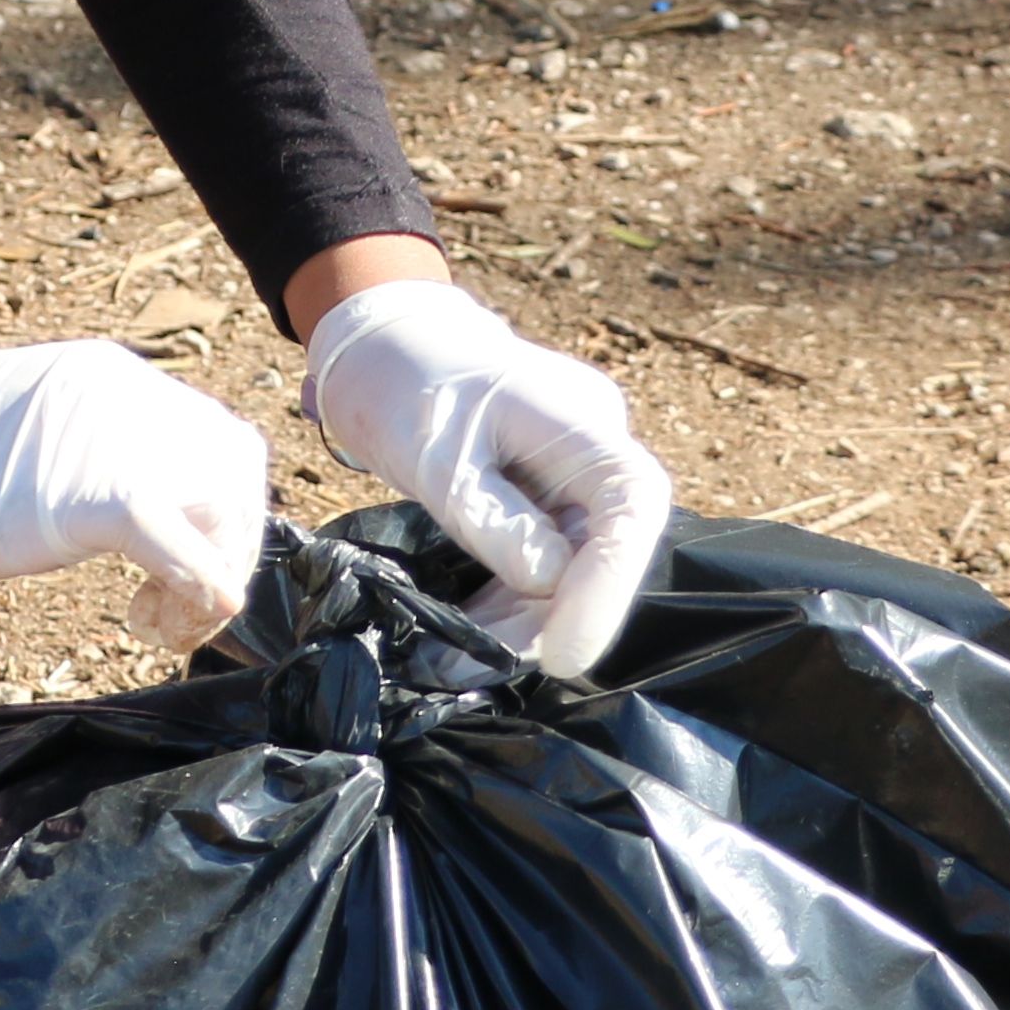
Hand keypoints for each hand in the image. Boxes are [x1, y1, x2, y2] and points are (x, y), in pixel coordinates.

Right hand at [0, 340, 268, 647]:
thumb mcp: (6, 440)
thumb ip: (67, 456)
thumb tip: (98, 509)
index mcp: (102, 377)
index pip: (209, 434)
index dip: (211, 510)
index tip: (166, 567)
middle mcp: (123, 395)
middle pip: (237, 465)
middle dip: (228, 544)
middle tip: (168, 607)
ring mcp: (109, 441)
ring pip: (227, 502)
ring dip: (214, 572)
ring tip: (148, 621)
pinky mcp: (87, 496)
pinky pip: (183, 544)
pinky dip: (195, 590)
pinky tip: (151, 622)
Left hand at [301, 279, 674, 677]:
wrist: (379, 340)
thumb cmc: (402, 382)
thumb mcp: (435, 456)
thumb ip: (495, 518)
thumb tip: (551, 580)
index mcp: (579, 419)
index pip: (630, 506)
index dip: (610, 589)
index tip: (563, 655)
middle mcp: (593, 446)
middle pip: (601, 548)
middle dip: (546, 620)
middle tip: (472, 669)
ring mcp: (571, 471)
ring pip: (569, 563)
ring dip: (517, 621)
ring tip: (448, 668)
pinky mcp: (542, 494)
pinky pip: (540, 556)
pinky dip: (505, 600)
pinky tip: (461, 640)